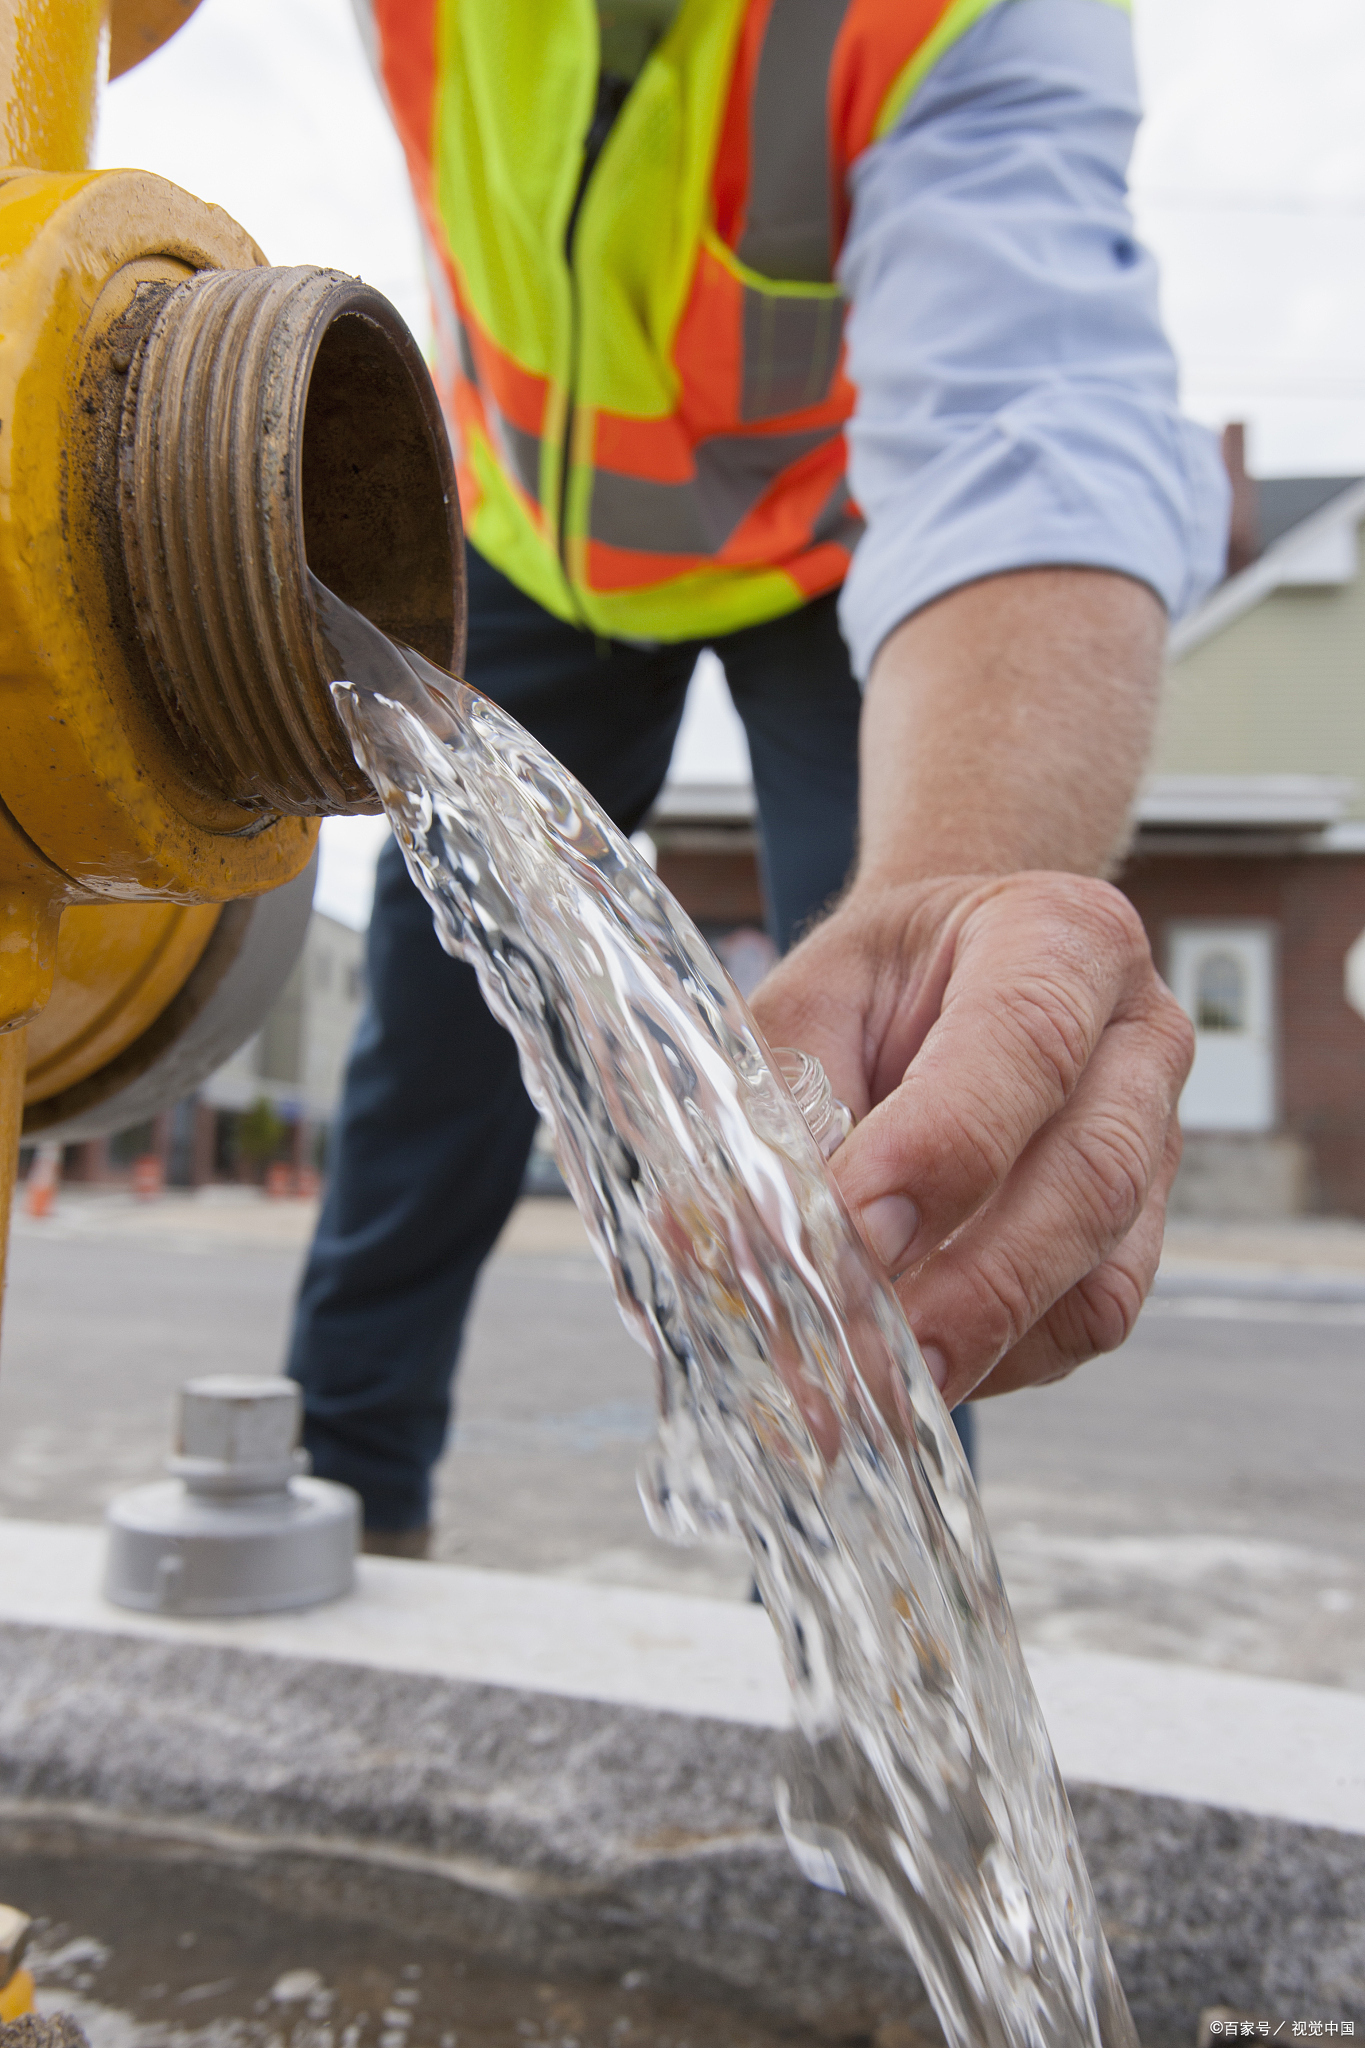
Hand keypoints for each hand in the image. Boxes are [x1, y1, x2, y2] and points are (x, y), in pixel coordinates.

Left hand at [749, 870, 1192, 1404]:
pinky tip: (915, 1375)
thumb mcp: (814, 1000)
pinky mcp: (1139, 1234)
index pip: (1025, 1042)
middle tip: (862, 1356)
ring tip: (872, 1392)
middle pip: (1087, 1176)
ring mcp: (1156, 1144)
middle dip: (968, 1285)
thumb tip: (709, 1233)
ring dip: (981, 1343)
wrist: (947, 980)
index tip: (856, 1235)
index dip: (941, 1150)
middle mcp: (1137, 1040)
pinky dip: (998, 1360)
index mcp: (1061, 939)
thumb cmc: (878, 988)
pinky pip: (1087, 1321)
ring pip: (1101, 1269)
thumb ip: (778, 1099)